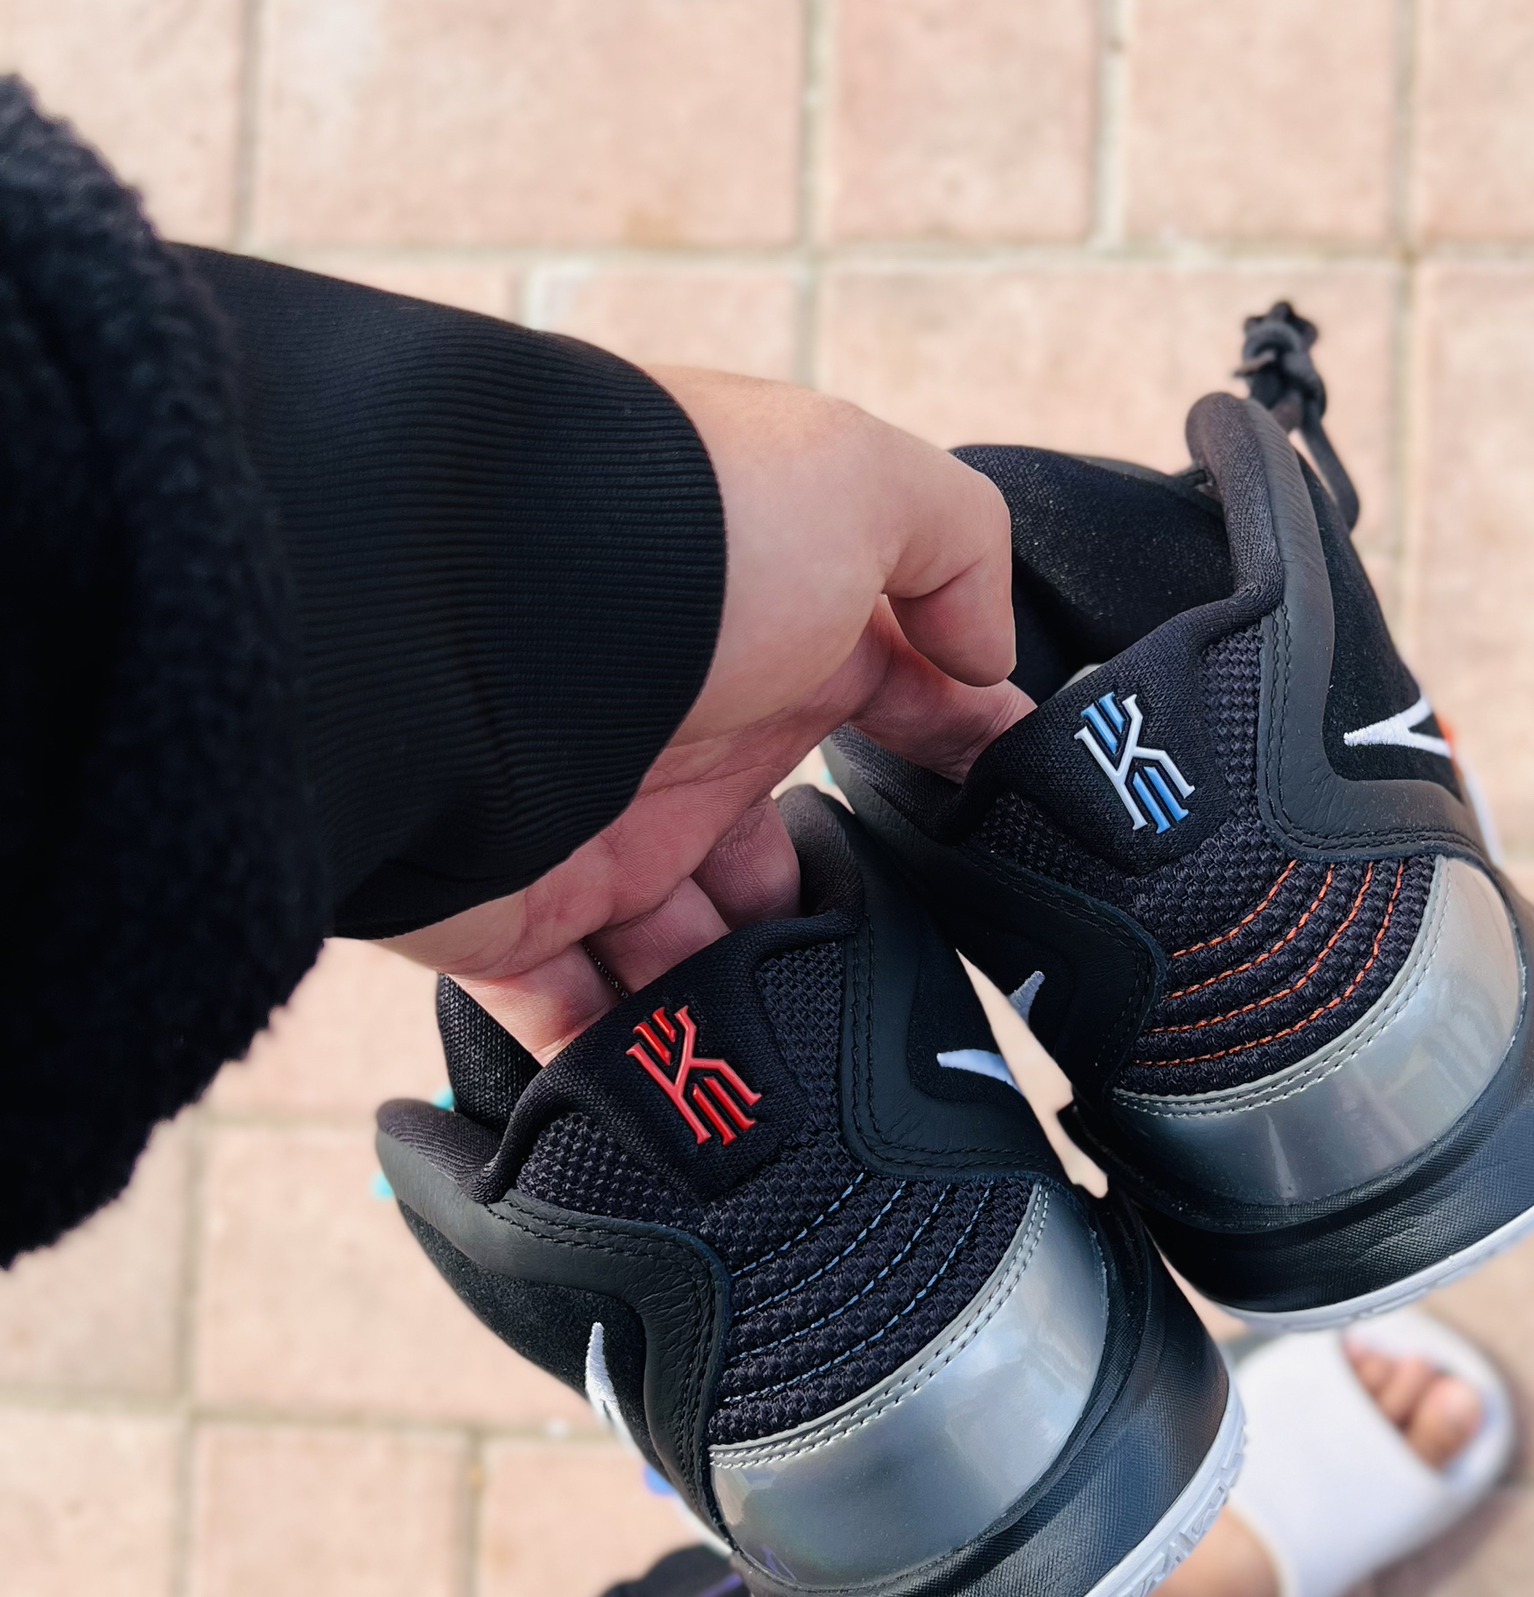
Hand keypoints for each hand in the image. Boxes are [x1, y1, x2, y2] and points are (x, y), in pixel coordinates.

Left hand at [384, 370, 1030, 1056]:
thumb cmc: (674, 535)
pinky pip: (572, 1023)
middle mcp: (674, 734)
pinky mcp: (507, 921)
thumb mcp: (858, 482)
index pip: (879, 700)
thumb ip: (955, 549)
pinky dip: (632, 1072)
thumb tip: (988, 662)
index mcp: (763, 637)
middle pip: (780, 860)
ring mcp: (588, 832)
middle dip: (842, 925)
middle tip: (911, 985)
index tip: (1008, 828)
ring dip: (753, 1011)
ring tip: (821, 1071)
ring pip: (687, 959)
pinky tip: (709, 1114)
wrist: (461, 607)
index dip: (949, 753)